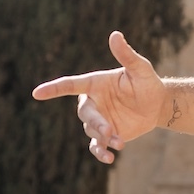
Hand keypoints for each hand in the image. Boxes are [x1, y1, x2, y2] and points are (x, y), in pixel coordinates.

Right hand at [32, 32, 169, 164]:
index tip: (37, 93)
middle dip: (96, 123)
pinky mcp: (105, 135)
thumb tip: (115, 35)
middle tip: (109, 130)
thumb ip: (126, 55)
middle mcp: (93, 102)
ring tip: (120, 143)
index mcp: (95, 84)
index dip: (54, 89)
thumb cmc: (147, 82)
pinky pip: (96, 146)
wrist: (156, 105)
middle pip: (85, 114)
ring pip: (92, 131)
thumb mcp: (140, 68)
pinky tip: (110, 158)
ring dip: (104, 138)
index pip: (70, 85)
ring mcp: (98, 120)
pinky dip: (101, 153)